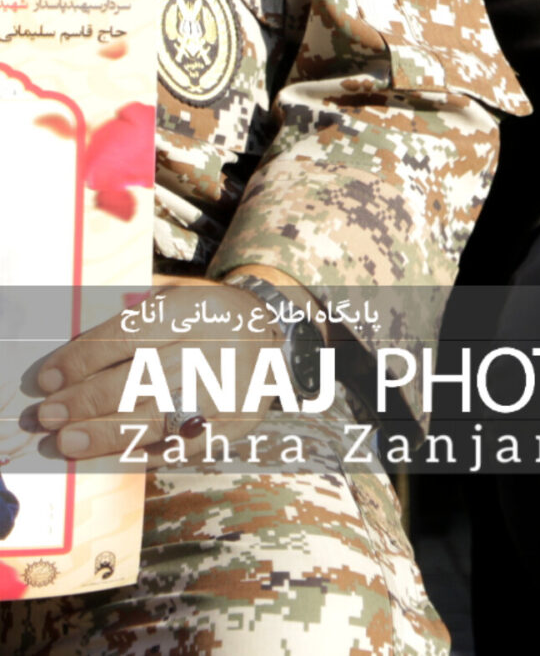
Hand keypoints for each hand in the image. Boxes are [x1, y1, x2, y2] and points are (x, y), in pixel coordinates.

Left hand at [20, 276, 278, 461]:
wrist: (272, 334)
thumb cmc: (203, 319)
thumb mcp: (174, 304)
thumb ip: (128, 329)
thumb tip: (68, 370)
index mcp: (197, 309)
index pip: (130, 335)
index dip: (83, 359)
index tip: (46, 380)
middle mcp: (217, 347)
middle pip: (141, 379)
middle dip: (86, 401)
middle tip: (49, 417)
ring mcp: (231, 388)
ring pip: (159, 417)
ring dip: (105, 433)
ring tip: (68, 443)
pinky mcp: (236, 422)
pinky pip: (182, 446)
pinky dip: (142, 453)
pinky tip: (110, 456)